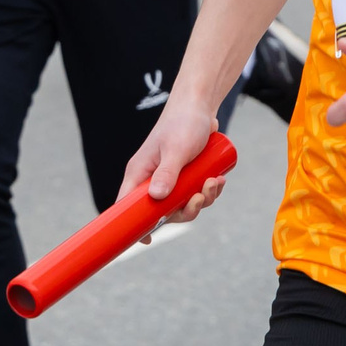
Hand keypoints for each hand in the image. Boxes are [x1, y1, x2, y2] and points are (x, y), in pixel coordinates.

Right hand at [119, 99, 227, 239]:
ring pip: (183, 203)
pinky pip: (196, 193)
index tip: (148, 239)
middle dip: (185, 209)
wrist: (199, 106)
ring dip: (202, 198)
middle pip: (162, 211)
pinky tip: (219, 180)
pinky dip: (208, 191)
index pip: (127, 205)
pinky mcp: (185, 175)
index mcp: (139, 173)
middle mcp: (151, 179)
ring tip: (215, 182)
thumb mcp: (176, 149)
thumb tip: (156, 197)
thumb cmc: (183, 123)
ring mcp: (170, 178)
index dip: (134, 225)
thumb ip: (167, 173)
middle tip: (200, 197)